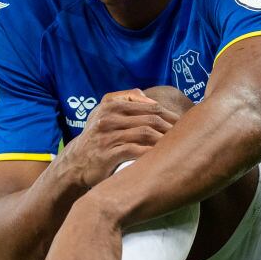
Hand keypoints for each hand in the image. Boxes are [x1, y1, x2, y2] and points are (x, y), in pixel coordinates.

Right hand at [60, 89, 178, 188]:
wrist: (75, 163)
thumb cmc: (95, 138)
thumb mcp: (102, 113)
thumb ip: (122, 100)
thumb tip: (145, 96)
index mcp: (110, 105)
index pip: (148, 106)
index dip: (168, 113)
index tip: (182, 122)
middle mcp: (108, 118)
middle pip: (150, 119)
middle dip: (170, 126)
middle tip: (185, 135)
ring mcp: (108, 136)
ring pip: (145, 133)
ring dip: (164, 139)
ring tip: (177, 146)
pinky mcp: (108, 154)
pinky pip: (136, 151)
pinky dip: (151, 153)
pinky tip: (162, 157)